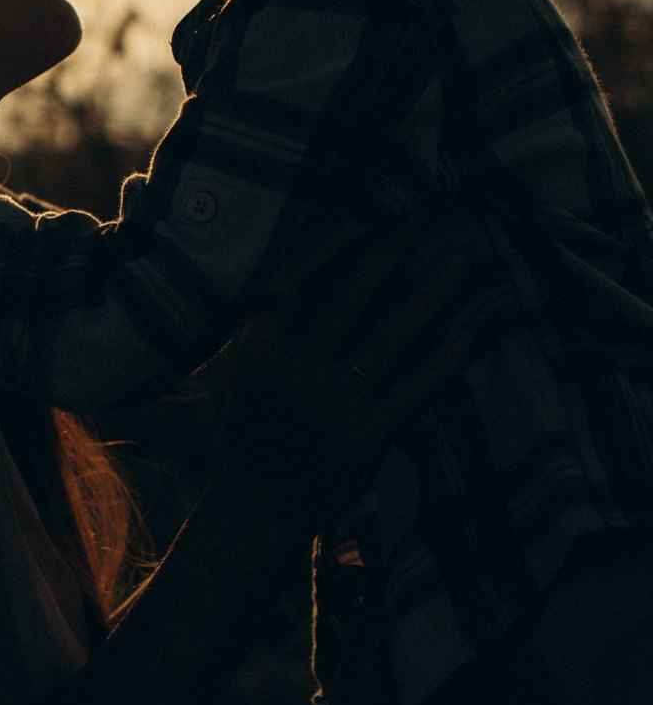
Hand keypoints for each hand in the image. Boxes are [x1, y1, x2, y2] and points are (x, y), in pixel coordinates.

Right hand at [203, 213, 471, 543]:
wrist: (253, 510)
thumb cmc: (246, 432)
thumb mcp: (234, 370)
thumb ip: (254, 324)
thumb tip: (273, 269)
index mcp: (263, 342)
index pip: (306, 274)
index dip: (339, 234)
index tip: (369, 194)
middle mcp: (298, 365)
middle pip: (353, 292)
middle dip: (391, 247)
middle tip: (425, 209)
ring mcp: (333, 401)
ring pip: (391, 335)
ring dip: (431, 294)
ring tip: (461, 259)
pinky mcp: (365, 436)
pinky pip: (412, 389)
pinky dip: (442, 361)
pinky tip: (470, 333)